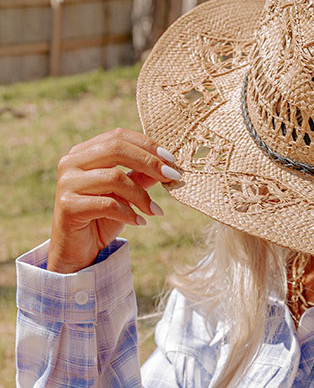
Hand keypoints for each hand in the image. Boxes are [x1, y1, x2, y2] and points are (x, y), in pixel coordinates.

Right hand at [47, 128, 180, 272]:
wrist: (77, 251)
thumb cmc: (101, 219)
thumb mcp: (125, 195)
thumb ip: (140, 177)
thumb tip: (166, 164)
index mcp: (84, 152)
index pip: (118, 136)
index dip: (147, 145)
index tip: (171, 160)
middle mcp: (71, 162)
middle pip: (116, 149)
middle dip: (149, 162)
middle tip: (172, 177)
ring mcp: (67, 183)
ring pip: (114, 178)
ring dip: (142, 195)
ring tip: (156, 210)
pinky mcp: (68, 206)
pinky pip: (108, 204)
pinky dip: (129, 213)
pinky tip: (141, 222)